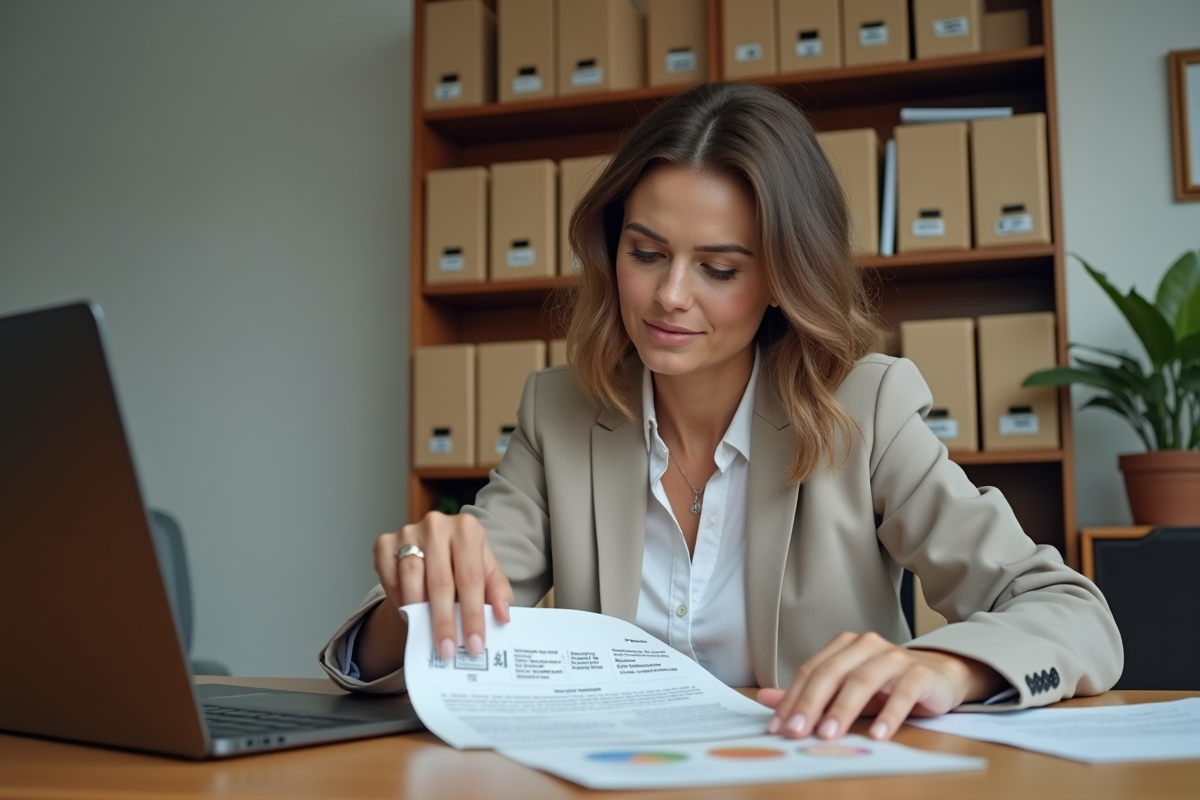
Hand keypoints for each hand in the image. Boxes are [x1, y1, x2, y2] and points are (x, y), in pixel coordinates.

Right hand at [355, 512, 512, 679]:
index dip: (473, 615)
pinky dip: (397, 599)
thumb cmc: (464, 562)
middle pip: (440, 581)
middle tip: (448, 650)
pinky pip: (389, 577)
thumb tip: (503, 615)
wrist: (436, 551)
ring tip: (427, 637)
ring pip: (411, 578)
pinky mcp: (384, 542)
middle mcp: (437, 525)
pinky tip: (408, 615)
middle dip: (444, 621)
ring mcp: (408, 531)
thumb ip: (498, 592)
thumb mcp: (487, 573)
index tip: (475, 644)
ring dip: (418, 613)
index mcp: (467, 528)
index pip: (471, 578)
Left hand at [757, 631, 1002, 741]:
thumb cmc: (888, 685)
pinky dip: (889, 715)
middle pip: (831, 673)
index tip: (778, 726)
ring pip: (862, 680)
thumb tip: (766, 698)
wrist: (940, 676)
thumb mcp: (845, 690)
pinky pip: (902, 693)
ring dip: (843, 710)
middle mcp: (866, 646)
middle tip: (797, 731)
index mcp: (844, 647)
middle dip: (811, 704)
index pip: (811, 671)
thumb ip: (809, 694)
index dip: (792, 698)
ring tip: (829, 734)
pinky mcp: (920, 674)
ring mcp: (894, 657)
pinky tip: (878, 735)